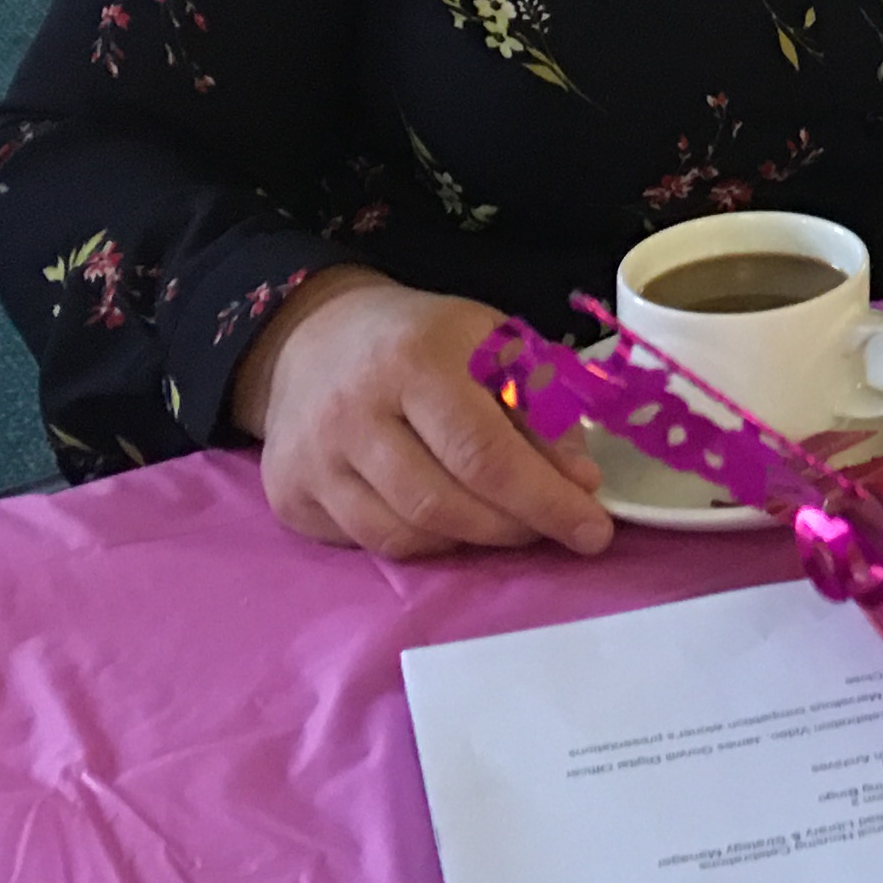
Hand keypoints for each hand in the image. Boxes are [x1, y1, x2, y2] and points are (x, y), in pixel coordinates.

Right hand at [227, 265, 612, 558]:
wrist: (314, 337)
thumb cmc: (424, 341)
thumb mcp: (495, 346)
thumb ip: (544, 406)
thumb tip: (580, 481)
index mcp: (416, 360)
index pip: (486, 453)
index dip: (545, 501)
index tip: (593, 530)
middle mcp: (354, 412)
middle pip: (445, 504)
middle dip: (514, 527)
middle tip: (553, 528)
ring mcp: (313, 460)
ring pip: (405, 535)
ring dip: (470, 541)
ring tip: (503, 520)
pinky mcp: (289, 497)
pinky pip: (368, 544)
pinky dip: (421, 542)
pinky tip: (445, 517)